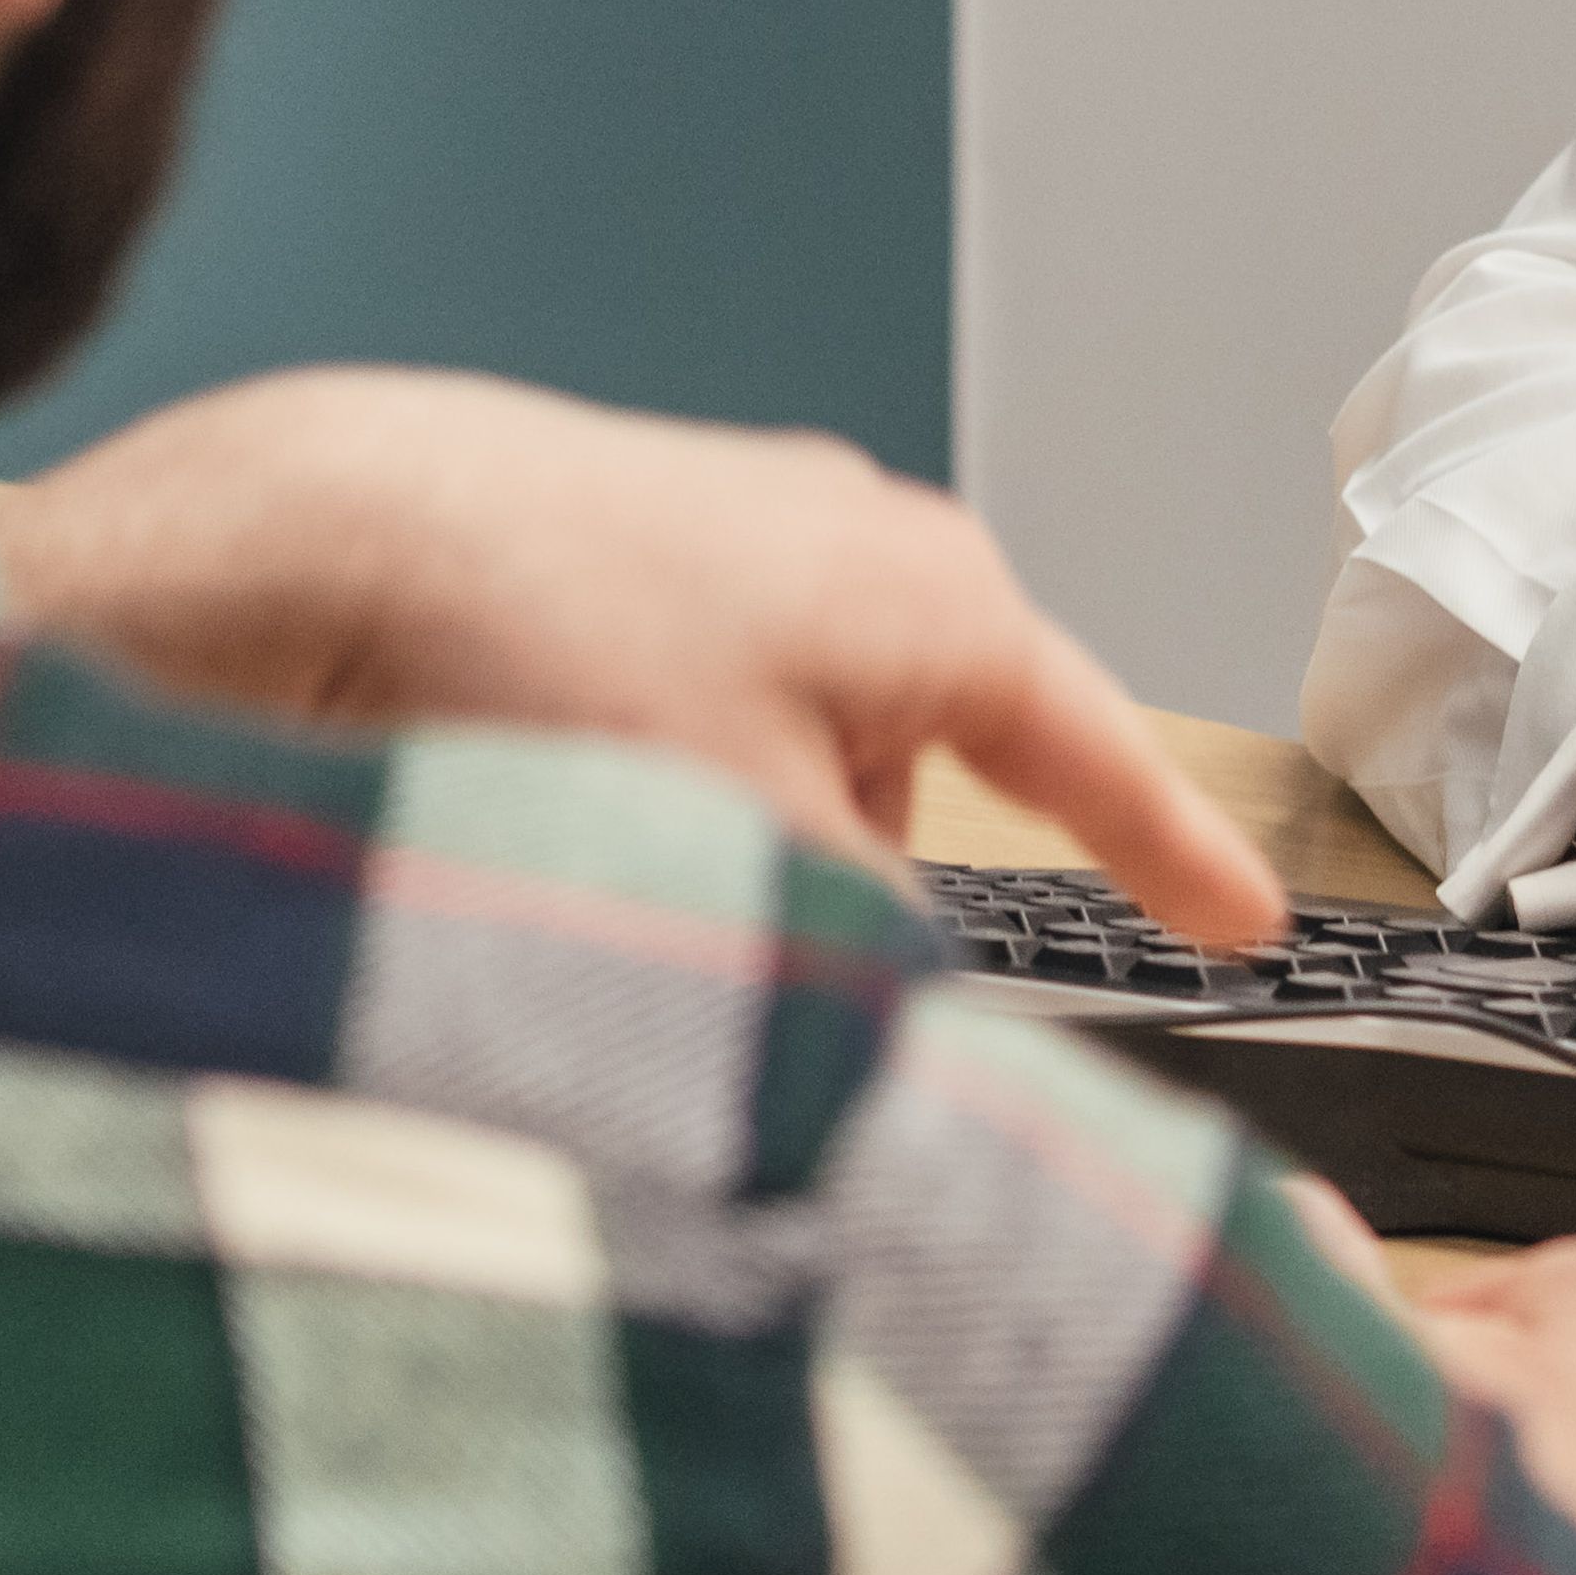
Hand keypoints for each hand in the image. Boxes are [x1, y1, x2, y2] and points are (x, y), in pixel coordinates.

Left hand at [0, 368, 1289, 948]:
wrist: (327, 540)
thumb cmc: (546, 648)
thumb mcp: (763, 851)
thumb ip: (865, 953)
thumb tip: (893, 1034)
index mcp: (942, 599)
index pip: (1104, 757)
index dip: (1180, 860)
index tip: (1248, 919)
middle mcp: (863, 546)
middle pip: (940, 775)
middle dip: (878, 886)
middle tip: (815, 974)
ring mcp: (744, 540)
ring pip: (808, 761)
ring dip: (751, 843)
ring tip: (627, 884)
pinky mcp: (629, 559)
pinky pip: (705, 720)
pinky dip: (663, 791)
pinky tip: (566, 822)